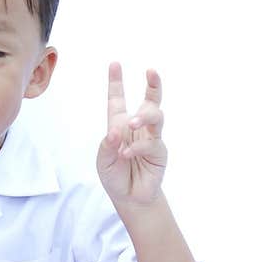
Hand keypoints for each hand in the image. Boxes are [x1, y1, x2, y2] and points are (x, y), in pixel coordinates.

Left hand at [96, 62, 166, 206]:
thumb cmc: (115, 175)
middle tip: (151, 72)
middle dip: (153, 84)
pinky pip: (151, 142)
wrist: (129, 197)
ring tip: (133, 123)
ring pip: (155, 115)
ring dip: (144, 116)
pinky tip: (127, 155)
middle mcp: (137, 127)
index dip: (116, 81)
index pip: (118, 99)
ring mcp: (151, 136)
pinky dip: (138, 147)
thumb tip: (117, 131)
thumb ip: (108, 145)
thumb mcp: (103, 160)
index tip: (115, 64)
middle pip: (149, 100)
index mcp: (119, 124)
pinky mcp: (159, 150)